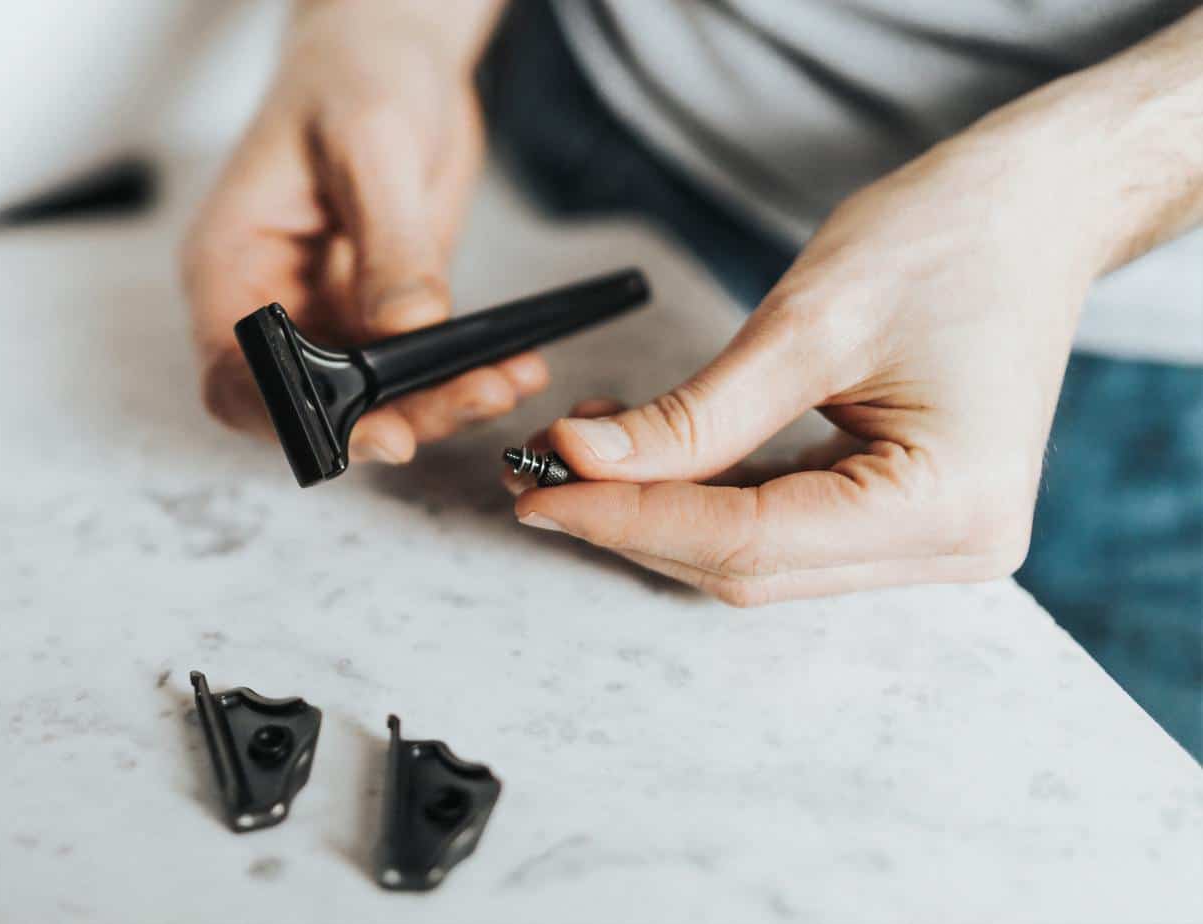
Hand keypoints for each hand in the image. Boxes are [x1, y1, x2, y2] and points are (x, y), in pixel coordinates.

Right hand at [182, 1, 542, 463]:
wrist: (394, 50)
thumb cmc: (352, 70)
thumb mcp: (369, 141)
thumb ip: (390, 241)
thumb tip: (410, 327)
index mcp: (230, 264)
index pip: (234, 376)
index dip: (291, 420)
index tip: (367, 430)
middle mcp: (273, 302)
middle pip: (313, 402)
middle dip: (393, 415)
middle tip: (466, 401)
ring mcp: (330, 313)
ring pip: (374, 397)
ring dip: (440, 402)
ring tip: (506, 382)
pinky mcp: (383, 313)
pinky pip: (419, 366)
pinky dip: (464, 374)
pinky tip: (514, 365)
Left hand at [508, 134, 1098, 605]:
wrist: (1034, 212)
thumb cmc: (946, 241)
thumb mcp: (808, 324)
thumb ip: (694, 415)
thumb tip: (584, 460)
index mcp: (949, 505)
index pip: (747, 541)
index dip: (629, 518)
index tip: (540, 488)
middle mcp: (953, 547)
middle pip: (749, 564)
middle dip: (635, 522)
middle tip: (538, 473)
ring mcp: (935, 541)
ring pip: (758, 556)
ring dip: (663, 513)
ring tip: (578, 458)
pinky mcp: (909, 518)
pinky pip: (786, 528)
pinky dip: (709, 496)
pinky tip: (647, 457)